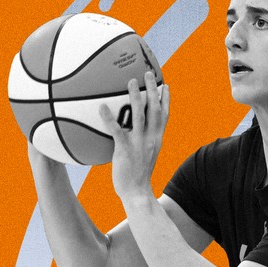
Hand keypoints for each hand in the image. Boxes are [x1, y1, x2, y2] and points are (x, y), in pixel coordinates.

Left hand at [99, 72, 168, 203]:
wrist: (137, 193)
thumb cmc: (137, 176)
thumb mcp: (144, 157)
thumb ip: (140, 143)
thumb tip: (129, 133)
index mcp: (157, 139)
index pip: (164, 116)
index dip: (166, 100)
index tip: (165, 86)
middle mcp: (151, 138)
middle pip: (155, 110)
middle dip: (153, 90)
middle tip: (148, 74)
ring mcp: (139, 143)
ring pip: (140, 115)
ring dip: (136, 97)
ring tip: (131, 81)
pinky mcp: (126, 150)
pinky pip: (117, 130)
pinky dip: (109, 118)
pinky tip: (101, 107)